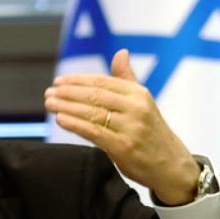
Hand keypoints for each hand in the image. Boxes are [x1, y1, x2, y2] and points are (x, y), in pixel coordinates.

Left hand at [44, 48, 199, 204]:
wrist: (170, 166)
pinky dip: (75, 124)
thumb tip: (121, 52)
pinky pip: (95, 132)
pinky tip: (60, 119)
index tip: (59, 81)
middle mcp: (136, 107)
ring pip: (92, 113)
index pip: (102, 82)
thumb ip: (127, 80)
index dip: (77, 80)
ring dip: (66, 107)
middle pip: (94, 96)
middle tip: (49, 92)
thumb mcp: (143, 103)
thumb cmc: (151, 133)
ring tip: (49, 103)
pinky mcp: (124, 147)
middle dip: (68, 93)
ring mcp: (131, 127)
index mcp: (139, 94)